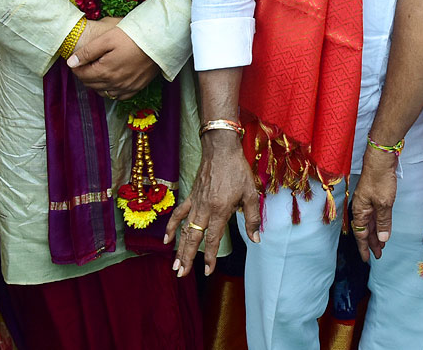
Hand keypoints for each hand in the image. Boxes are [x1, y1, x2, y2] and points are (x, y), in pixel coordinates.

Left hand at [67, 22, 159, 98]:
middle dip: (85, 75)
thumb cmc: (132, 36)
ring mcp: (126, 88)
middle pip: (91, 84)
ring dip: (96, 83)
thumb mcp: (107, 39)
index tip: (76, 60)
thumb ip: (87, 52)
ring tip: (96, 70)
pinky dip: (111, 90)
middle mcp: (115, 84)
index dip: (76, 67)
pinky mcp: (137, 88)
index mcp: (105, 72)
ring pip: (103, 92)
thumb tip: (71, 62)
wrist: (158, 41)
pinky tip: (111, 80)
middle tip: (85, 63)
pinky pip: (118, 96)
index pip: (83, 75)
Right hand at [164, 130, 258, 276]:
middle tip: (180, 274)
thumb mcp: (251, 193)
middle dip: (187, 258)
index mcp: (220, 210)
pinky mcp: (191, 196)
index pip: (212, 239)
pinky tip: (167, 239)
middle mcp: (205, 209)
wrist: (220, 149)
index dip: (209, 257)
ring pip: (184, 229)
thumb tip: (256, 239)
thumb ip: (252, 218)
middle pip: (193, 238)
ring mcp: (195, 202)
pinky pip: (179, 213)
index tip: (207, 271)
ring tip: (174, 264)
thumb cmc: (237, 170)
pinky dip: (171, 226)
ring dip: (178, 248)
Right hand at [350, 145, 398, 260]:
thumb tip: (382, 238)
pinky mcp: (373, 197)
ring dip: (375, 234)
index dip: (364, 247)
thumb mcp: (384, 204)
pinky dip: (378, 224)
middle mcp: (361, 207)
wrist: (380, 160)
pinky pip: (374, 215)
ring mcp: (367, 202)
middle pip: (364, 230)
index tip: (368, 259)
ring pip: (370, 223)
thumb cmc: (380, 180)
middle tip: (379, 255)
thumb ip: (384, 222)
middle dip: (371, 243)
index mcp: (359, 210)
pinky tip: (383, 228)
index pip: (360, 234)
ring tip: (382, 245)